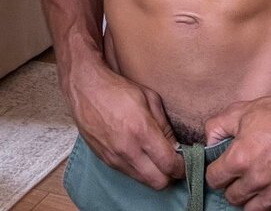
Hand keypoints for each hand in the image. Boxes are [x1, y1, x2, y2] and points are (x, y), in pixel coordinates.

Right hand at [67, 59, 184, 189]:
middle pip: (158, 181)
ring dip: (153, 173)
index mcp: (141, 130)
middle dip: (170, 175)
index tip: (185, 161)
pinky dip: (138, 169)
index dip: (182, 166)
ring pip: (143, 181)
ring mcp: (114, 157)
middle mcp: (127, 148)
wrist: (85, 89)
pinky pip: (128, 174)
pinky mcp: (105, 160)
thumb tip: (175, 146)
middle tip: (172, 161)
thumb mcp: (149, 98)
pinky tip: (139, 153)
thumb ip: (164, 125)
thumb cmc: (118, 89)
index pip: (169, 164)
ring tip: (155, 156)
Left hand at [204, 73, 270, 209]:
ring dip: (249, 197)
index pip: (214, 180)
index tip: (221, 167)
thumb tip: (207, 145)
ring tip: (254, 181)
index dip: (215, 171)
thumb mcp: (239, 111)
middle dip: (232, 185)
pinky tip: (270, 187)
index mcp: (240, 159)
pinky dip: (269, 203)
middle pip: (231, 197)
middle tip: (240, 172)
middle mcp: (258, 180)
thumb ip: (215, 128)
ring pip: (251, 210)